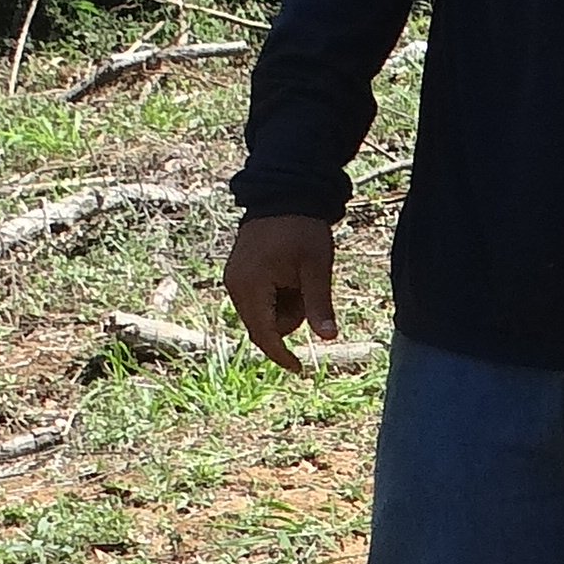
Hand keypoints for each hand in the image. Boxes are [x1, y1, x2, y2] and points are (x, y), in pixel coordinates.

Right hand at [223, 213, 340, 372]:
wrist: (285, 194)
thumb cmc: (302, 229)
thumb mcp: (316, 267)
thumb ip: (319, 304)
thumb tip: (329, 338)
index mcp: (251, 285)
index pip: (264, 334)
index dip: (281, 354)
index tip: (299, 369)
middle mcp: (235, 286)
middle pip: (263, 326)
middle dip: (289, 317)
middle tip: (306, 288)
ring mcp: (234, 279)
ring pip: (261, 314)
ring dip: (283, 306)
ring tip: (297, 277)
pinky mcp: (238, 274)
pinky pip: (258, 300)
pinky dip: (275, 296)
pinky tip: (287, 275)